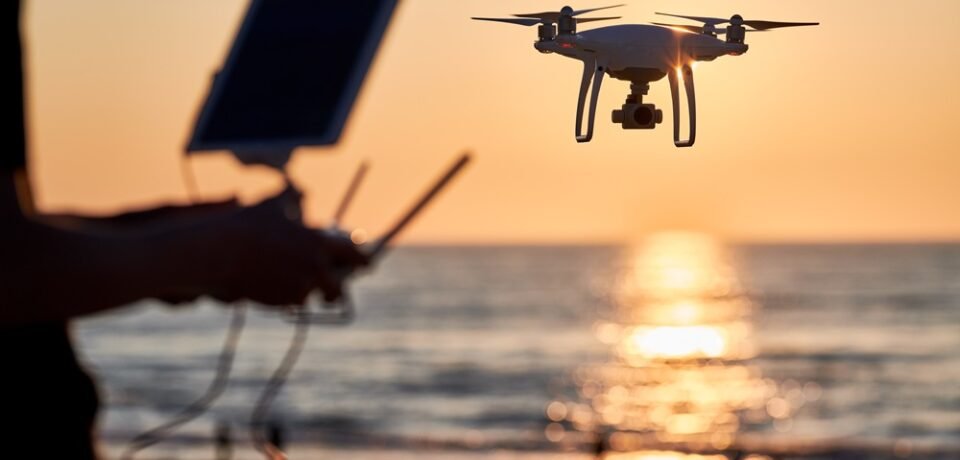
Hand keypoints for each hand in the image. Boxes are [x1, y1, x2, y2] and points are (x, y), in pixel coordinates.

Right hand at [195, 187, 368, 305]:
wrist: (218, 254)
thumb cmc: (244, 226)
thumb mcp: (271, 206)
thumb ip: (290, 198)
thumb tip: (298, 189)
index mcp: (317, 241)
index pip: (354, 256)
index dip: (362, 262)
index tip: (367, 266)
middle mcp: (315, 266)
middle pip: (340, 287)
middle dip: (336, 289)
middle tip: (332, 291)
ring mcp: (301, 286)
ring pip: (313, 296)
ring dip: (306, 292)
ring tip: (288, 281)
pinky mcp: (284, 301)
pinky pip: (292, 302)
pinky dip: (286, 297)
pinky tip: (269, 284)